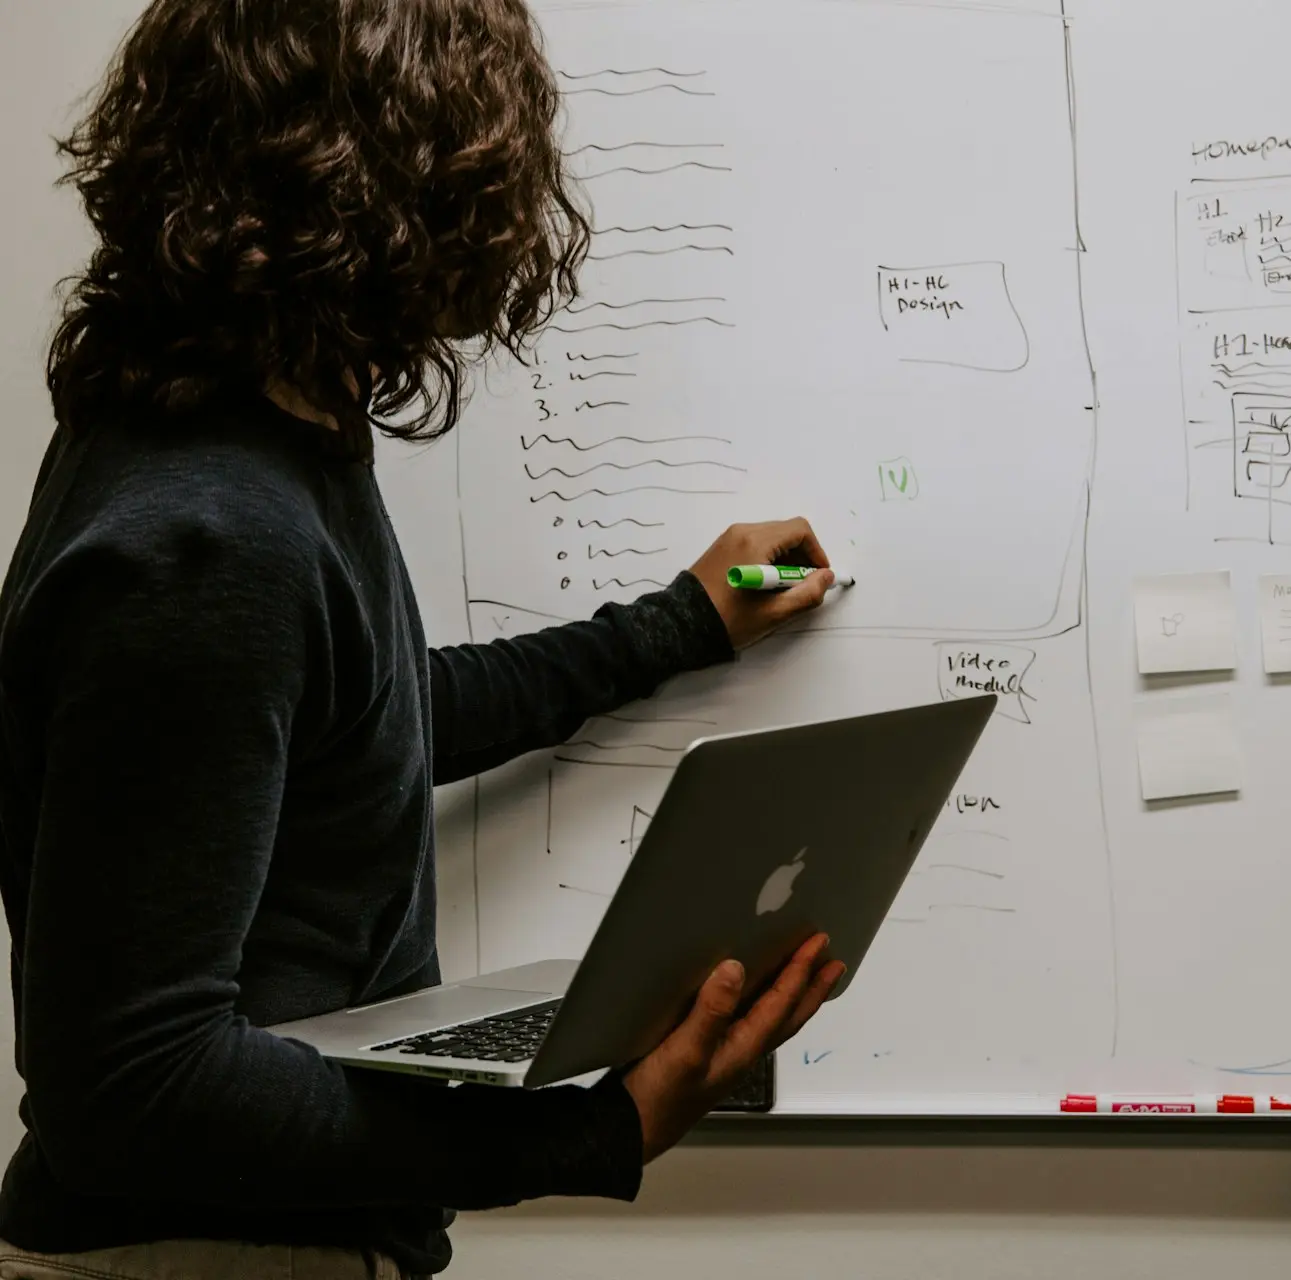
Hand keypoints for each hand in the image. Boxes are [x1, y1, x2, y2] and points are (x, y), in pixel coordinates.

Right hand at [622, 934, 844, 1163]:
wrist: (631, 1128)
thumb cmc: (660, 1097)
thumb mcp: (686, 1050)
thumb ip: (712, 1012)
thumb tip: (735, 969)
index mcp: (743, 1048)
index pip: (781, 1003)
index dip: (801, 971)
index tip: (817, 944)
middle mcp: (742, 1050)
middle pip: (789, 1016)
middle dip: (812, 988)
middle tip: (833, 962)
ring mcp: (727, 1054)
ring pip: (774, 1021)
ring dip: (795, 997)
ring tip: (808, 977)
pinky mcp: (709, 1053)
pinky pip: (751, 1023)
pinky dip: (765, 1006)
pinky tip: (752, 998)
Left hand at [689, 519, 834, 649]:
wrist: (682, 624)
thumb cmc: (729, 619)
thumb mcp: (773, 613)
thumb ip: (807, 594)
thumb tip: (825, 578)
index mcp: (754, 542)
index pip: (799, 530)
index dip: (816, 552)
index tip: (819, 576)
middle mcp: (741, 532)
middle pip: (786, 532)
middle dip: (802, 557)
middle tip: (803, 586)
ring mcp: (729, 538)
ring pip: (771, 538)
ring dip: (785, 559)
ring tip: (783, 589)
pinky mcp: (721, 548)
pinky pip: (754, 544)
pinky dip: (768, 559)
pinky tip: (765, 585)